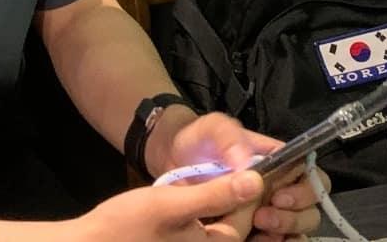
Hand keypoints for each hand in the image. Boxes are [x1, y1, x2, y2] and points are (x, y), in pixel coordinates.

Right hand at [76, 168, 264, 240]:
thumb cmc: (129, 224)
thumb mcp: (172, 203)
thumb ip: (215, 194)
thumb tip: (256, 181)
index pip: (247, 212)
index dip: (248, 182)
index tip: (247, 154)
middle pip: (236, 221)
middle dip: (235, 193)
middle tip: (232, 162)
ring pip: (220, 224)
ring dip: (220, 200)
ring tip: (213, 173)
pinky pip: (204, 231)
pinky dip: (206, 212)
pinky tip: (193, 193)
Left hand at [156, 112, 327, 241]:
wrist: (173, 160)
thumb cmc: (199, 139)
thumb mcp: (212, 128)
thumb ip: (230, 138)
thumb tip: (247, 164)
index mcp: (277, 159)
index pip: (309, 173)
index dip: (304, 187)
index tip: (278, 196)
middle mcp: (280, 185)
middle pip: (311, 204)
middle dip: (294, 214)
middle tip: (262, 215)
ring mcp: (270, 209)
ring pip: (301, 226)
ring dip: (286, 229)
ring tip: (257, 226)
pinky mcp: (256, 229)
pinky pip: (280, 240)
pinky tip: (256, 239)